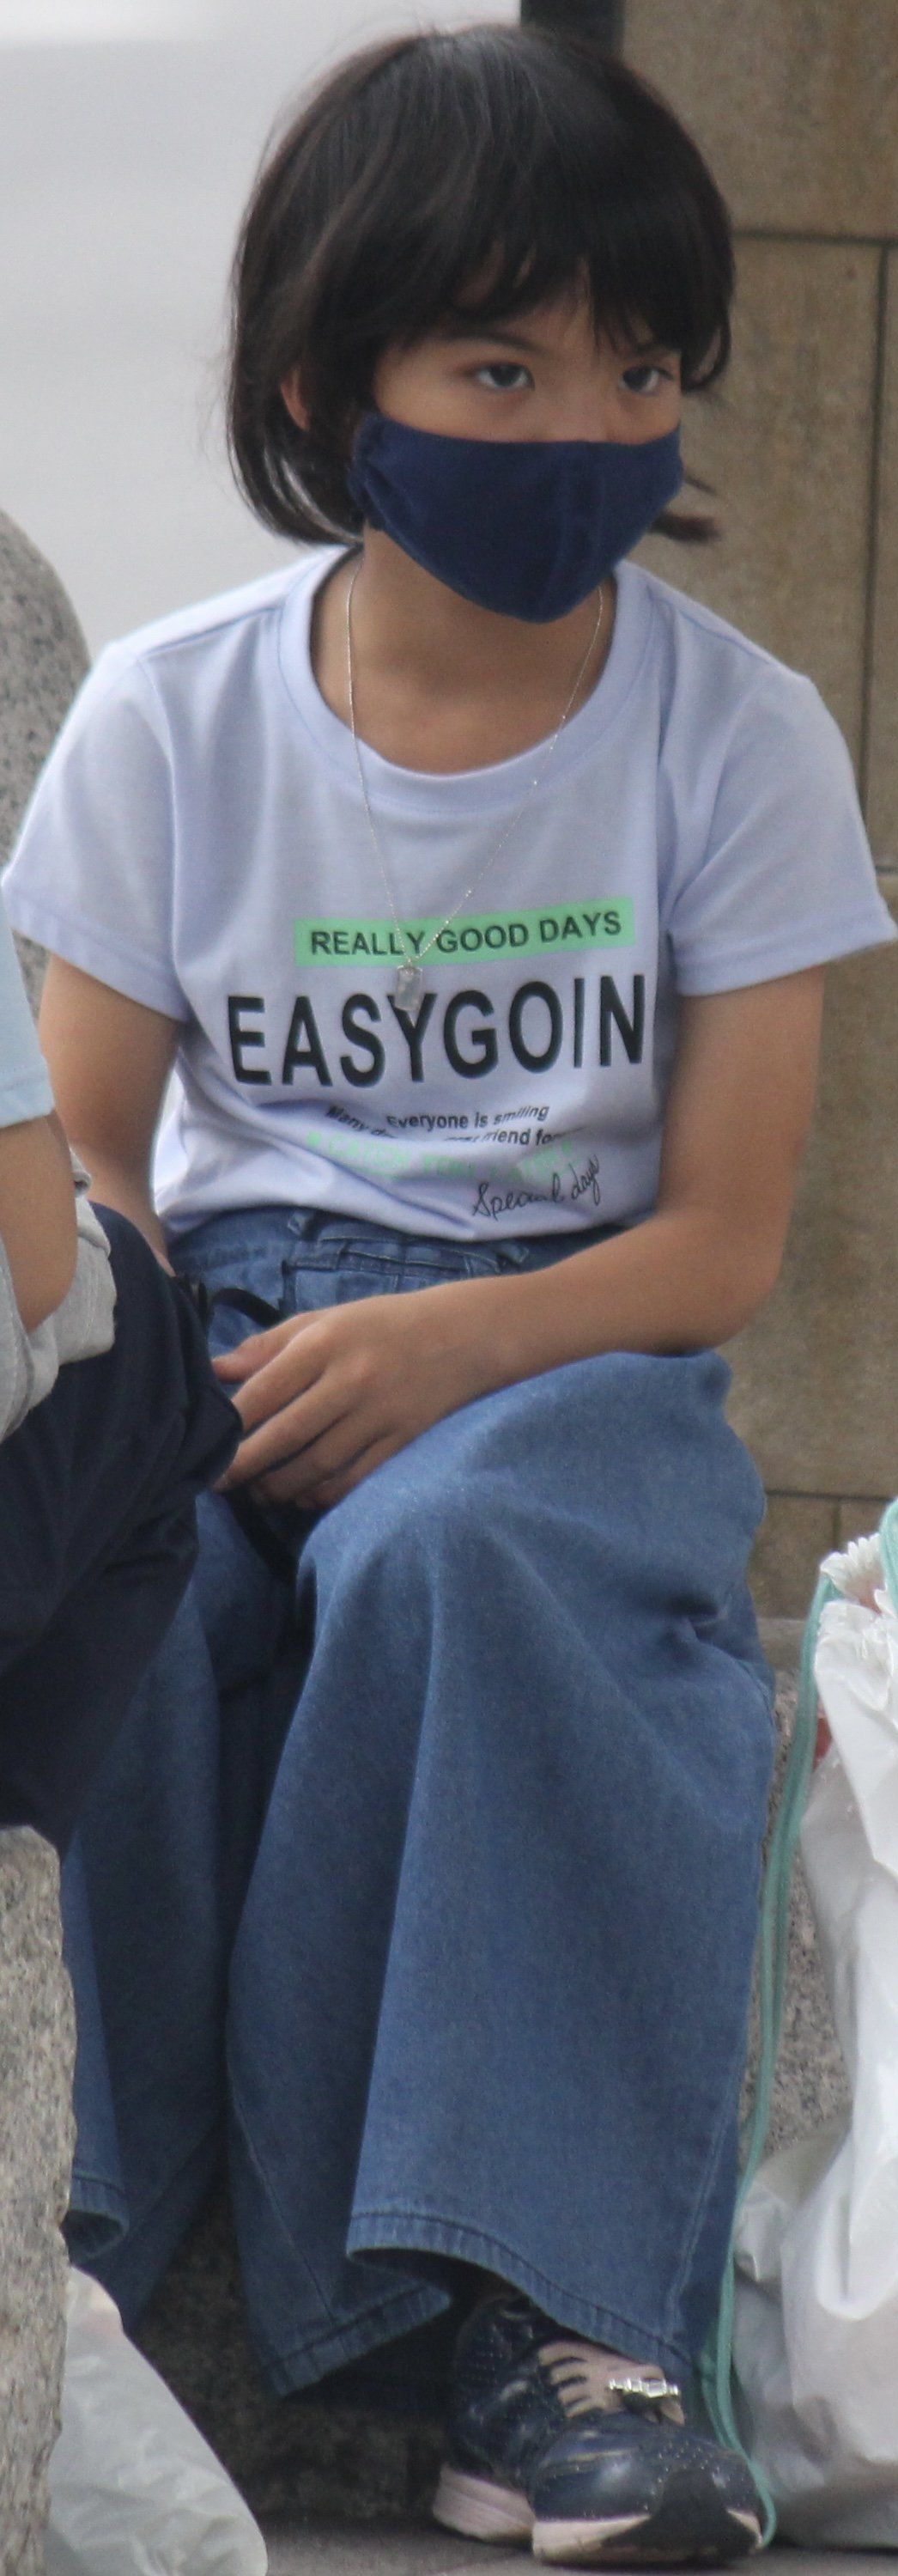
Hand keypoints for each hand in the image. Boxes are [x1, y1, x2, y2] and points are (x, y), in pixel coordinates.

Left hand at [212, 1283, 495, 1507]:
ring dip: (279, 1487)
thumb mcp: (323, 1320)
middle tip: (217, 1483)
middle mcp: (350, 1379)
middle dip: (244, 1466)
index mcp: (323, 1343)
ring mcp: (378, 1413)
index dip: (229, 1426)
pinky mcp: (400, 1439)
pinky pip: (354, 1478)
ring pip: (317, 1464)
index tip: (203, 1448)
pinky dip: (322, 1494)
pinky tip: (302, 1497)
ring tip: (256, 1492)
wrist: (462, 1334)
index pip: (264, 1392)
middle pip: (286, 1435)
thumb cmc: (380, 1325)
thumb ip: (267, 1346)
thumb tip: (215, 1370)